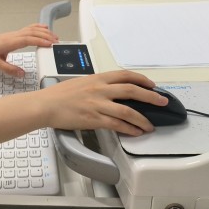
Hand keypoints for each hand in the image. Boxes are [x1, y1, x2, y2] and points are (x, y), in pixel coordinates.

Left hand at [0, 23, 58, 76]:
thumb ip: (9, 69)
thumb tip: (22, 74)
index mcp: (10, 43)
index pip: (27, 39)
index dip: (39, 41)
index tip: (49, 44)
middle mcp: (15, 36)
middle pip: (33, 33)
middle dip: (46, 36)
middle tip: (57, 42)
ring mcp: (16, 33)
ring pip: (32, 29)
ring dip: (44, 32)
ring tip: (55, 37)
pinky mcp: (16, 33)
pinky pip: (29, 28)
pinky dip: (38, 27)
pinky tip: (45, 27)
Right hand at [40, 71, 167, 134]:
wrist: (46, 105)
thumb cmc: (58, 95)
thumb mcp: (80, 82)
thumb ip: (96, 86)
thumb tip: (109, 91)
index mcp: (97, 78)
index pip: (125, 75)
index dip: (141, 79)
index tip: (151, 85)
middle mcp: (100, 89)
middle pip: (132, 90)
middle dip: (151, 97)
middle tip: (162, 102)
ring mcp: (98, 104)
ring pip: (128, 110)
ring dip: (143, 119)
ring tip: (150, 125)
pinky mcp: (94, 119)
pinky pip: (117, 124)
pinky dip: (129, 129)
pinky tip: (135, 132)